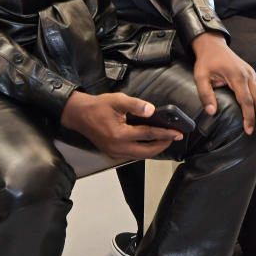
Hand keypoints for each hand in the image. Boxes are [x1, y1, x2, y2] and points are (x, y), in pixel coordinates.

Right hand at [60, 91, 181, 159]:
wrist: (78, 114)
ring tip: (165, 139)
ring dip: (154, 149)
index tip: (177, 132)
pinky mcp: (112, 152)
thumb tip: (152, 111)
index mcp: (119, 135)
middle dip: (163, 145)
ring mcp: (114, 152)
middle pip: (147, 151)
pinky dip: (144, 149)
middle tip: (174, 137)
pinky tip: (150, 141)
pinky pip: (132, 154)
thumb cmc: (97, 106)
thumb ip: (136, 105)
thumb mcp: (117, 100)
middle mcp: (117, 147)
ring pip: (140, 155)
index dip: (165, 133)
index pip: (148, 135)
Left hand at [191, 31, 255, 136]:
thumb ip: (205, 94)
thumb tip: (211, 112)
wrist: (213, 45)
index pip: (246, 100)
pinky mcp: (253, 76)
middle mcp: (248, 76)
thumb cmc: (207, 61)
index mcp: (236, 76)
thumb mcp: (200, 76)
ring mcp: (253, 75)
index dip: (249, 117)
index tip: (249, 131)